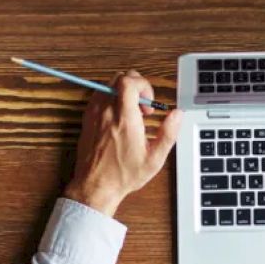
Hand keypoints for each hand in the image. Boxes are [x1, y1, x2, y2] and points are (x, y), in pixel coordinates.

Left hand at [63, 71, 181, 216]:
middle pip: (118, 77)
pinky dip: (111, 99)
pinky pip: (99, 96)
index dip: (144, 85)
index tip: (149, 104)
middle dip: (135, 86)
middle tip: (142, 107)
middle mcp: (106, 112)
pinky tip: (118, 119)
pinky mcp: (87, 118)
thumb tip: (177, 114)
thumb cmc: (123, 175)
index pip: (129, 81)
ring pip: (108, 85)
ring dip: (122, 92)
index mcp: (124, 119)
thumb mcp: (154, 159)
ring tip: (131, 115)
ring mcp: (94, 113)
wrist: (95, 185)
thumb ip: (168, 133)